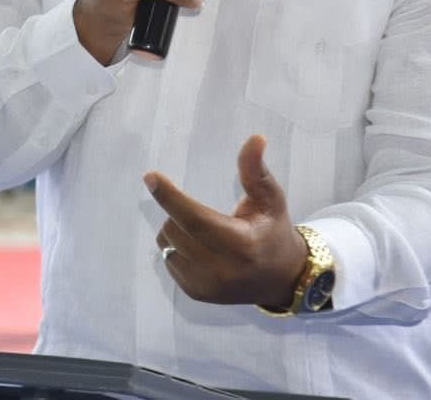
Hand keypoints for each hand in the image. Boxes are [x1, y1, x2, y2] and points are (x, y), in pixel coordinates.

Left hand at [144, 134, 305, 307]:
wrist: (280, 279)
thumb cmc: (272, 231)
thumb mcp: (270, 199)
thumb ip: (255, 170)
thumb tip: (255, 138)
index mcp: (242, 244)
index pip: (196, 219)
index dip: (170, 197)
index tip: (150, 176)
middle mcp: (222, 270)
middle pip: (176, 229)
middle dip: (179, 211)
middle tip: (207, 213)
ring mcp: (206, 286)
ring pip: (167, 244)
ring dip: (176, 229)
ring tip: (204, 231)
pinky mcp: (195, 293)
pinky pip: (167, 260)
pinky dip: (176, 247)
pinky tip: (200, 248)